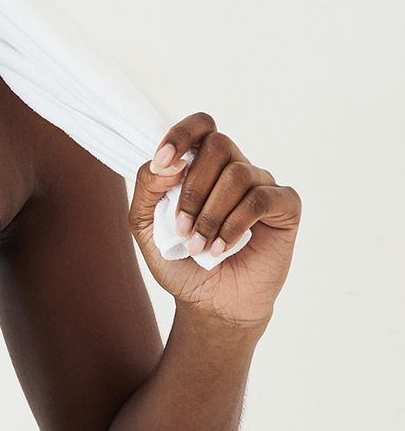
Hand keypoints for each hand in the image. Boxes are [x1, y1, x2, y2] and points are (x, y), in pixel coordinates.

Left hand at [129, 112, 301, 329]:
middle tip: (180, 228)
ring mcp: (262, 185)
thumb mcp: (145, 226)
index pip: (201, 126)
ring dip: (211, 214)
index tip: (162, 162)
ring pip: (238, 173)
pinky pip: (261, 198)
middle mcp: (234, 169)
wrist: (210, 304)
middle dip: (192, 189)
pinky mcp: (284, 207)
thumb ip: (146, 188)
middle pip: (218, 145)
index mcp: (203, 166)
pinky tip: (222, 248)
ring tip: (199, 247)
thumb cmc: (180, 263)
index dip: (181, 135)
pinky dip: (235, 224)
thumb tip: (168, 163)